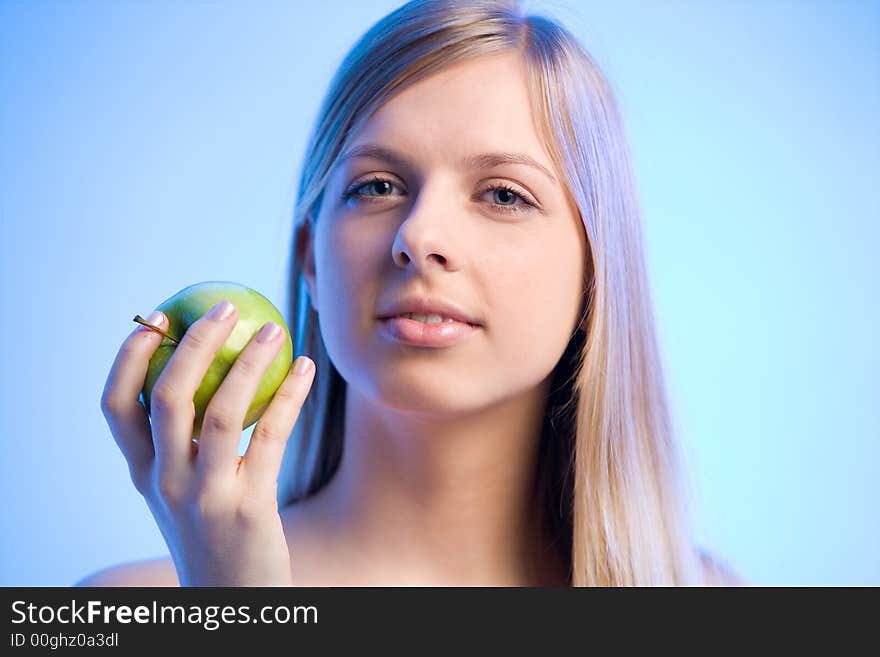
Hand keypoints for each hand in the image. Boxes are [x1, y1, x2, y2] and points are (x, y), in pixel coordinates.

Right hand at [100, 300, 314, 585]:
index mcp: (142, 473)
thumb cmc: (213, 530)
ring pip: (221, 412)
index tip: (157, 316)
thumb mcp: (183, 489)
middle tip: (225, 307)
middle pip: (168, 396)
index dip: (130, 355)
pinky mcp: (248, 507)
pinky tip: (306, 368)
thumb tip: (207, 368)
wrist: (234, 599)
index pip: (116, 405)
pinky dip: (290, 395)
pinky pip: (272, 436)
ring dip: (249, 362)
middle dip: (194, 342)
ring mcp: (204, 496)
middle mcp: (164, 482)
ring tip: (274, 330)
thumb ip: (182, 443)